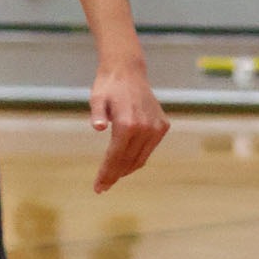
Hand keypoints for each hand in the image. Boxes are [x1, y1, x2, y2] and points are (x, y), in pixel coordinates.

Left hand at [88, 62, 168, 191]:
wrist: (128, 70)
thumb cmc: (108, 86)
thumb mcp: (97, 98)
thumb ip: (97, 115)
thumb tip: (97, 127)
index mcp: (127, 123)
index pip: (115, 157)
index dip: (106, 174)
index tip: (98, 188)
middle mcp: (144, 127)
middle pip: (127, 161)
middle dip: (114, 176)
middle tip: (102, 187)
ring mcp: (155, 127)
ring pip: (141, 158)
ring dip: (126, 170)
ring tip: (113, 177)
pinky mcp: (162, 125)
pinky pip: (149, 149)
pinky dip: (138, 158)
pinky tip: (127, 162)